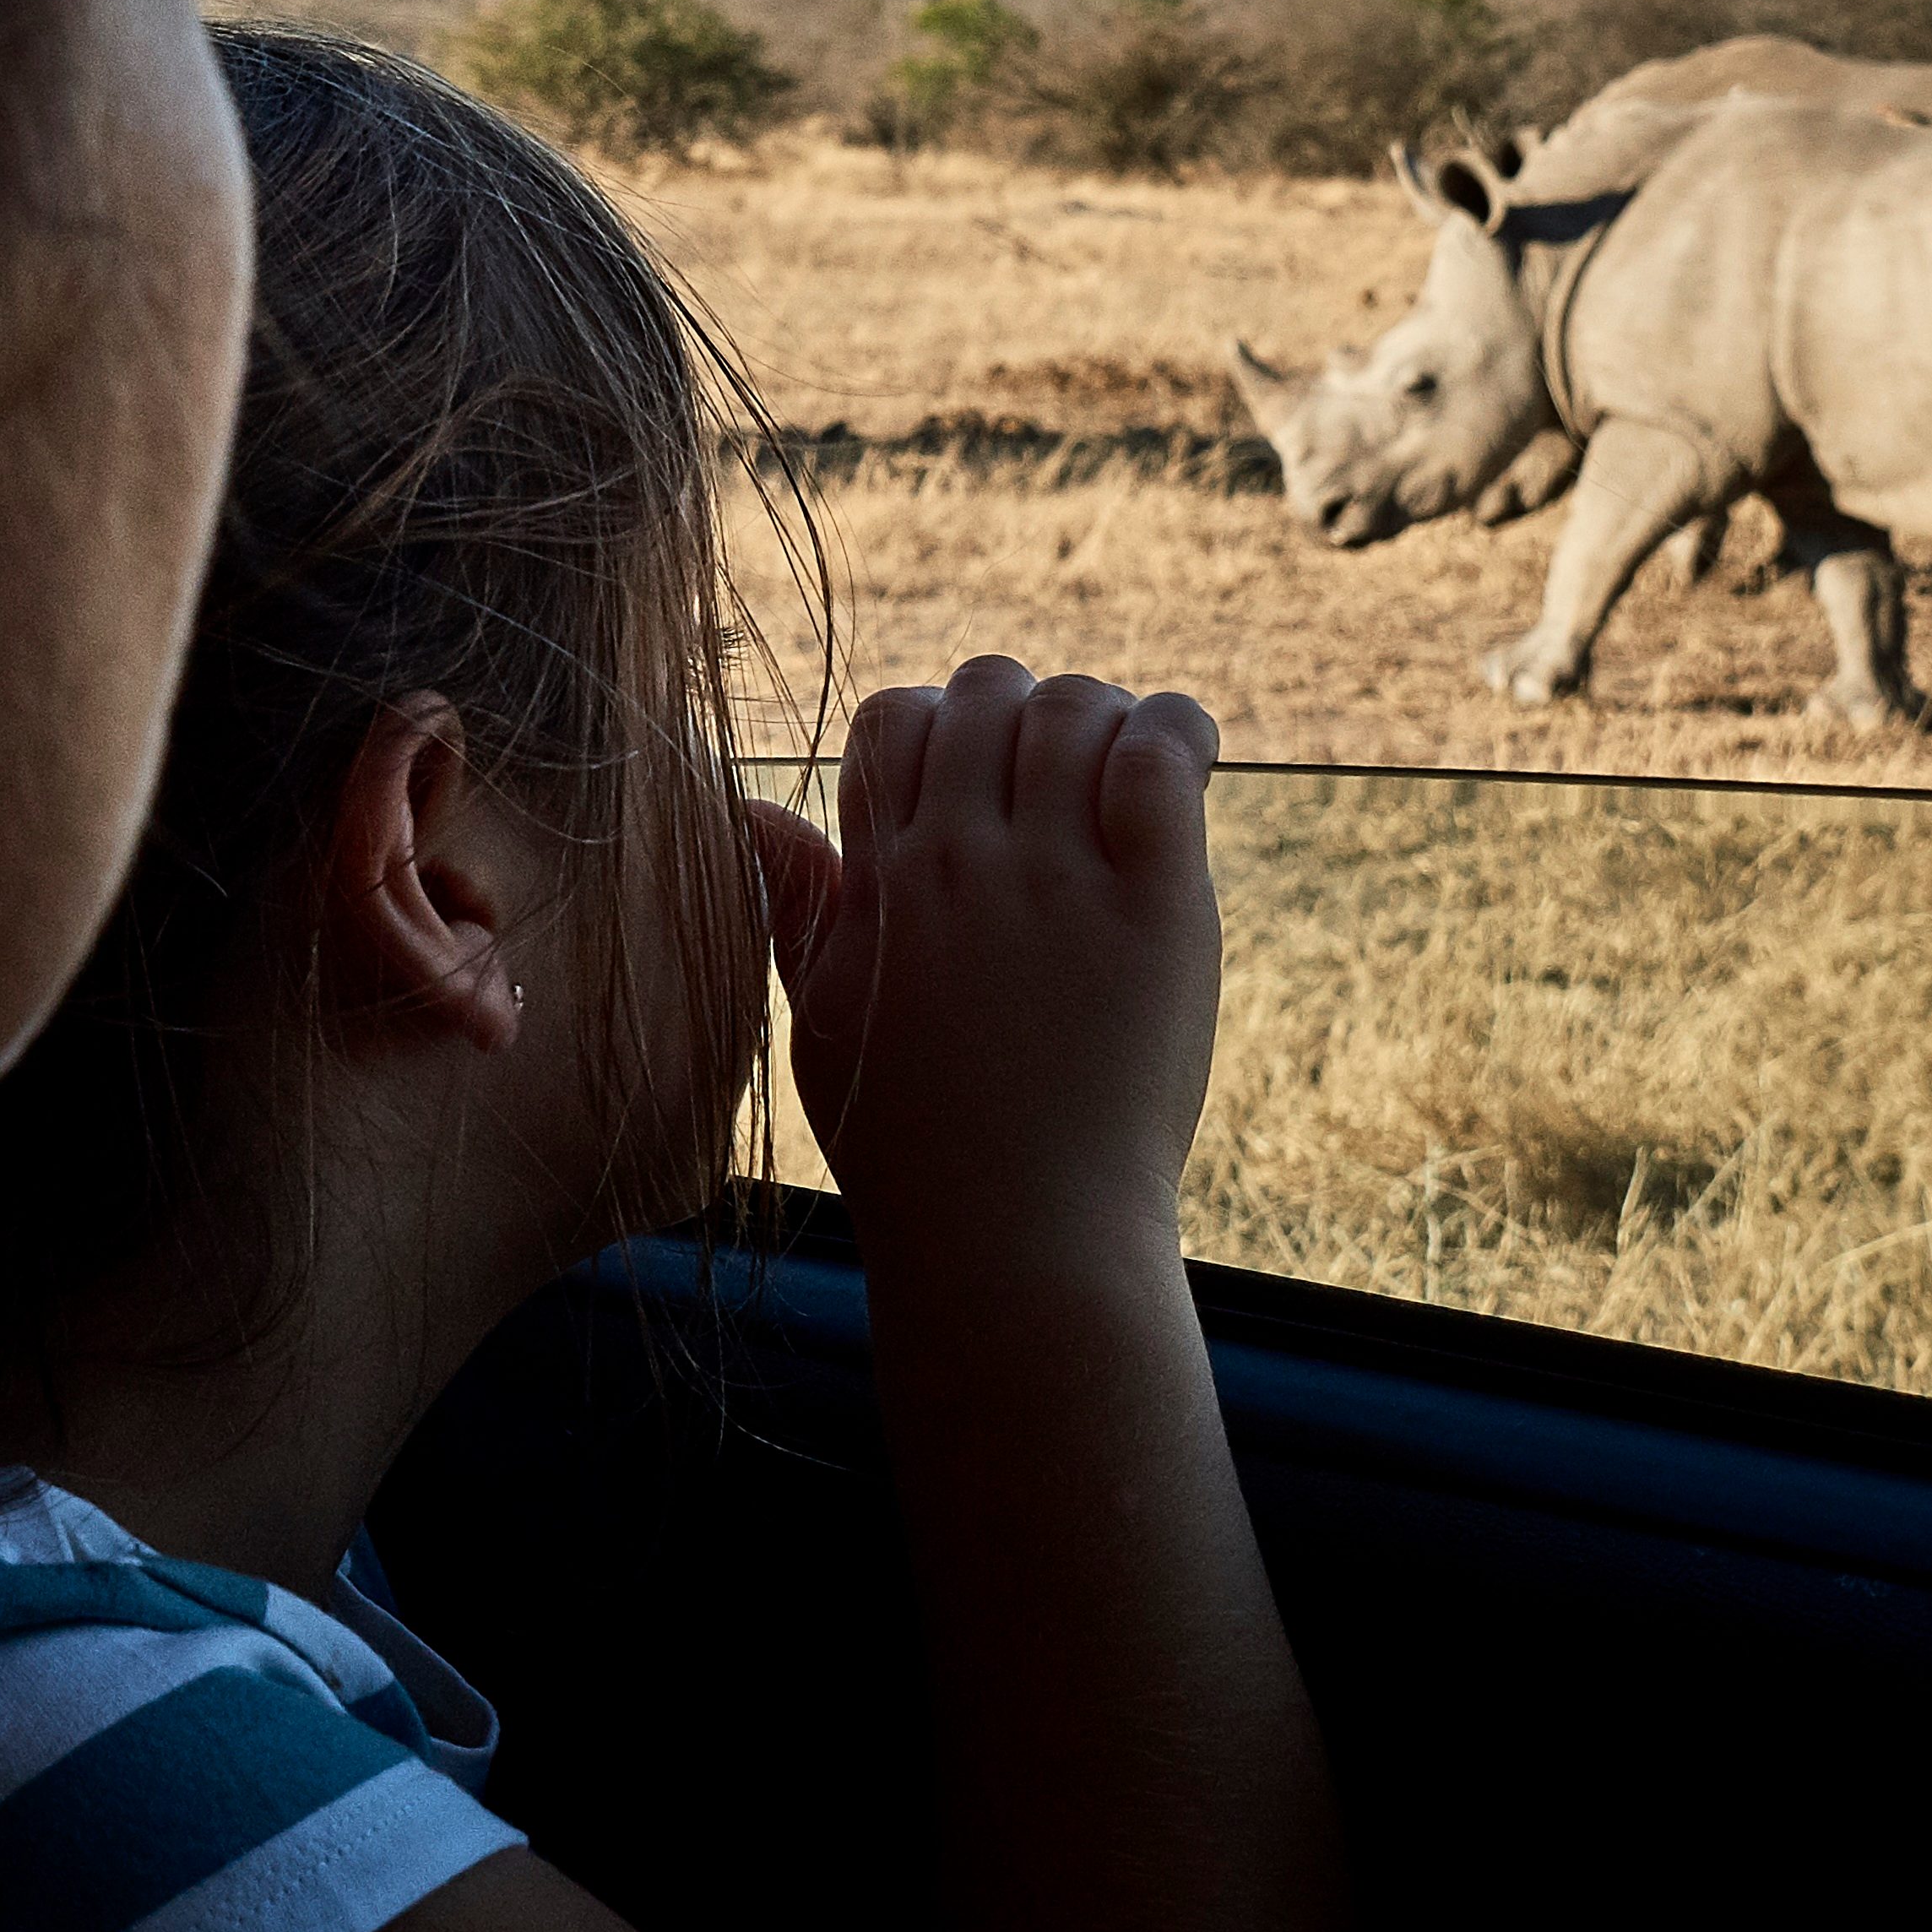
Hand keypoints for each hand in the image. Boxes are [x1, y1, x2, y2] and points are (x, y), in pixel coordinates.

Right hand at [748, 658, 1222, 1287]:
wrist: (1018, 1241)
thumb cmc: (916, 1146)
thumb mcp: (828, 1020)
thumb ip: (799, 905)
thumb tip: (752, 806)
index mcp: (880, 879)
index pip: (895, 714)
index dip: (936, 732)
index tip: (973, 797)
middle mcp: (960, 862)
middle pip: (987, 690)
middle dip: (1020, 717)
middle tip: (1056, 789)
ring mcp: (1057, 880)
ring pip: (1075, 706)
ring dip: (1100, 722)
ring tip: (1120, 782)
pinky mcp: (1154, 907)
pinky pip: (1160, 755)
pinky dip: (1173, 735)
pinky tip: (1179, 767)